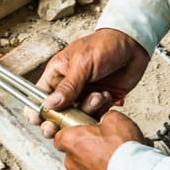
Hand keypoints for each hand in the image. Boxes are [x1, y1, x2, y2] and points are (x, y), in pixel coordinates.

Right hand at [24, 28, 149, 137]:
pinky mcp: (99, 100)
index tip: (38, 120)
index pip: (39, 95)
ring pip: (77, 114)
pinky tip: (107, 95)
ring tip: (98, 96)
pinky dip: (101, 109)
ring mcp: (83, 94)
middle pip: (56, 111)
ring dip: (87, 110)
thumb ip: (68, 86)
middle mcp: (67, 86)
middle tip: (64, 125)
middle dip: (58, 120)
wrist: (133, 45)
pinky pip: (95, 114)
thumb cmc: (104, 44)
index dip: (36, 109)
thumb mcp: (83, 63)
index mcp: (56, 73)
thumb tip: (50, 104)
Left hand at [54, 111, 147, 169]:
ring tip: (114, 155)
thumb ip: (104, 117)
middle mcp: (71, 161)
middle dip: (87, 146)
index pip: (59, 135)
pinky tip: (118, 167)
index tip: (81, 129)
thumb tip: (107, 119)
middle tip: (103, 141)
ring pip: (84, 165)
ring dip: (96, 160)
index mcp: (70, 141)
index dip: (71, 130)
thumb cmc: (124, 150)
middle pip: (73, 150)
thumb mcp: (115, 119)